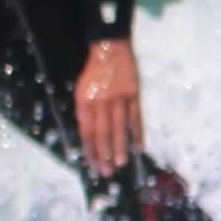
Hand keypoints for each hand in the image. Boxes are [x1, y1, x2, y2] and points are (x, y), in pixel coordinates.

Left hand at [72, 38, 144, 177]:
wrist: (110, 49)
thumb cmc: (93, 72)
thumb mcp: (81, 90)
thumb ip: (84, 112)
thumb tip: (88, 135)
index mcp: (85, 102)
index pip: (86, 132)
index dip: (90, 150)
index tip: (93, 165)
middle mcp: (100, 102)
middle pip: (102, 133)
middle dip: (104, 154)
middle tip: (107, 172)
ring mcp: (118, 98)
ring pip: (119, 128)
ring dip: (119, 147)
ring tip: (120, 164)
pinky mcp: (133, 94)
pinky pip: (135, 117)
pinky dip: (137, 133)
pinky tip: (138, 147)